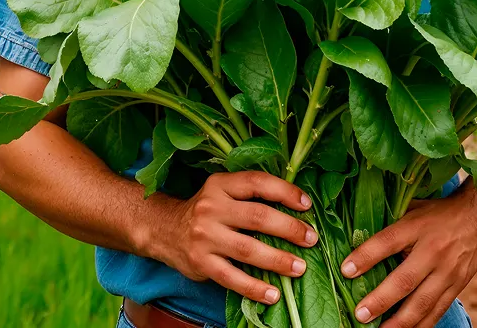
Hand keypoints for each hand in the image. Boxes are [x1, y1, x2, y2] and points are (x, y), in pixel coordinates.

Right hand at [148, 171, 317, 303]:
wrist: (165, 229)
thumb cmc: (206, 210)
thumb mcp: (222, 191)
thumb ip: (250, 194)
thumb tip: (295, 205)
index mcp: (220, 184)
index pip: (257, 183)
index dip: (285, 191)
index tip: (307, 205)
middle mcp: (211, 207)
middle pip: (257, 217)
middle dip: (289, 228)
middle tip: (311, 239)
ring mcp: (205, 236)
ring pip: (248, 249)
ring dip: (278, 260)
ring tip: (300, 268)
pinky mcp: (201, 263)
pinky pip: (232, 278)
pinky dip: (255, 288)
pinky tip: (274, 294)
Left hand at [340, 192, 476, 327]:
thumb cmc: (439, 212)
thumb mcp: (414, 207)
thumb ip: (392, 222)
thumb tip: (359, 232)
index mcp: (418, 226)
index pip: (388, 241)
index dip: (366, 256)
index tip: (346, 270)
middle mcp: (433, 251)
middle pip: (405, 280)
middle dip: (381, 300)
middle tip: (360, 315)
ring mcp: (447, 272)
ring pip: (422, 303)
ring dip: (400, 322)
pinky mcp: (458, 287)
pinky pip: (438, 311)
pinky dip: (422, 325)